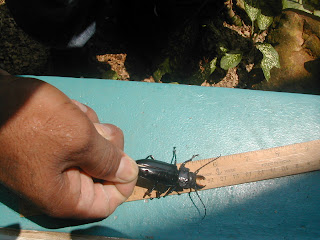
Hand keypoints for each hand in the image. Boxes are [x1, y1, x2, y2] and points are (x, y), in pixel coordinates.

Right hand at [0, 75, 137, 218]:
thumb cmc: (31, 120)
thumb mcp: (79, 138)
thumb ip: (108, 159)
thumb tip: (129, 173)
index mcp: (64, 195)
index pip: (107, 202)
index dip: (124, 183)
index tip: (129, 159)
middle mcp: (58, 184)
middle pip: (101, 172)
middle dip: (105, 146)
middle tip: (97, 128)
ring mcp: (52, 163)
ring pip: (91, 150)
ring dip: (89, 128)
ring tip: (73, 114)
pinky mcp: (49, 145)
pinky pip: (76, 137)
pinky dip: (77, 122)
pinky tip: (65, 108)